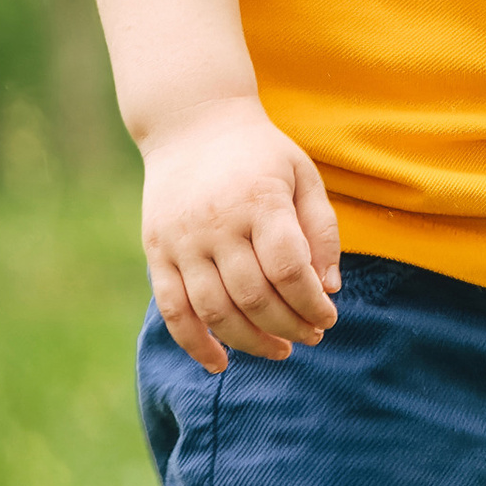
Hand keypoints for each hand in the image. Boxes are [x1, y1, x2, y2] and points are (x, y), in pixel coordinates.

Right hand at [140, 94, 342, 371]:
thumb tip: (329, 289)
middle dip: (289, 327)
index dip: (312, 304)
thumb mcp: (302, 175)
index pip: (289, 270)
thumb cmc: (259, 153)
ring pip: (215, 311)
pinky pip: (173, 309)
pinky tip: (219, 363)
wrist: (191, 121)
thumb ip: (320, 229)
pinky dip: (194, 343)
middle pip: (255, 297)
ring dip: (250, 342)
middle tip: (310, 338)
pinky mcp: (157, 251)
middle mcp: (218, 223)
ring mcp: (183, 240)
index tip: (328, 317)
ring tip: (278, 350)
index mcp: (260, 201)